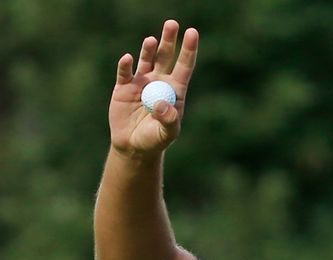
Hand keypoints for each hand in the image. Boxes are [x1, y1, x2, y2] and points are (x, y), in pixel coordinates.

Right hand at [108, 20, 198, 157]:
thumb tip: (163, 104)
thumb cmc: (155, 139)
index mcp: (175, 90)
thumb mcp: (166, 133)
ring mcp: (141, 82)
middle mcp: (159, 81)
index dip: (188, 49)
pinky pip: (125, 73)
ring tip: (152, 40)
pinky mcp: (123, 87)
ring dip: (148, 49)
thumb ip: (168, 120)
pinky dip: (126, 65)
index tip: (193, 32)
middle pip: (165, 56)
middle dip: (169, 40)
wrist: (134, 146)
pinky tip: (128, 59)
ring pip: (146, 59)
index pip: (184, 66)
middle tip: (172, 24)